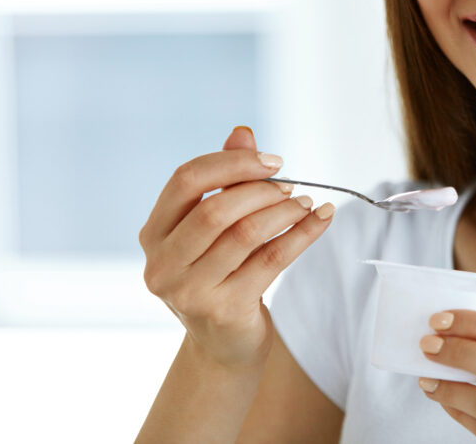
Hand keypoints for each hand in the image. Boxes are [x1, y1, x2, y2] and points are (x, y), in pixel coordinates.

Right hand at [139, 126, 334, 369]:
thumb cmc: (221, 272)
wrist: (225, 343)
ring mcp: (189, 291)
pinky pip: (271, 260)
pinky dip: (302, 234)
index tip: (272, 161)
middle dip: (261, 190)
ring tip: (307, 202)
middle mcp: (162, 263)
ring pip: (245, 234)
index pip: (185, 181)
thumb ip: (225, 179)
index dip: (231, 164)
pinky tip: (321, 219)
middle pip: (215, 209)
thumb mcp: (217, 226)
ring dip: (284, 211)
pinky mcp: (224, 309)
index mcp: (154, 233)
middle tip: (291, 186)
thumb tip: (242, 133)